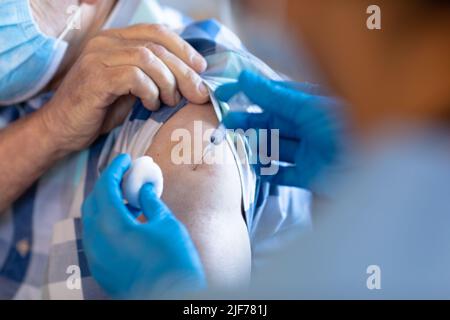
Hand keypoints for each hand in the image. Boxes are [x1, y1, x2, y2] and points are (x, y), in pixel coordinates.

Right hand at [42, 24, 209, 151]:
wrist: (62, 130)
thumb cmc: (99, 110)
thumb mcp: (132, 89)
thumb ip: (153, 77)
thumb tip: (190, 79)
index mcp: (116, 40)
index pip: (157, 31)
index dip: (183, 48)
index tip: (200, 69)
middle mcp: (106, 42)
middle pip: (157, 46)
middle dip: (184, 71)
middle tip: (197, 94)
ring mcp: (98, 57)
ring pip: (148, 58)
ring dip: (167, 82)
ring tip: (169, 101)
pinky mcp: (95, 77)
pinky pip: (134, 77)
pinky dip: (150, 91)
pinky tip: (150, 104)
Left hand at [82, 154, 205, 298]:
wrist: (171, 298)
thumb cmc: (174, 262)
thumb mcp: (166, 224)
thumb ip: (151, 202)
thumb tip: (144, 188)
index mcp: (111, 226)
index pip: (105, 187)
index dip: (115, 169)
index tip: (125, 158)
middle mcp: (96, 241)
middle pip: (94, 202)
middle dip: (108, 185)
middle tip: (126, 175)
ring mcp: (96, 257)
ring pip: (92, 221)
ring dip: (107, 204)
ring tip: (130, 198)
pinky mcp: (101, 269)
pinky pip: (96, 237)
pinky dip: (107, 223)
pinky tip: (127, 221)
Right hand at [215, 71, 345, 189]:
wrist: (374, 164)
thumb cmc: (343, 125)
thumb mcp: (307, 106)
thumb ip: (275, 95)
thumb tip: (244, 77)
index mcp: (308, 105)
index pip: (272, 98)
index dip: (248, 96)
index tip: (223, 96)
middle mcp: (306, 127)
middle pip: (270, 124)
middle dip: (248, 124)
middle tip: (224, 127)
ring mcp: (307, 152)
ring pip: (274, 148)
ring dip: (255, 147)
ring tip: (236, 148)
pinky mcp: (309, 175)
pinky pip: (283, 173)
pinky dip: (268, 172)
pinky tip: (254, 169)